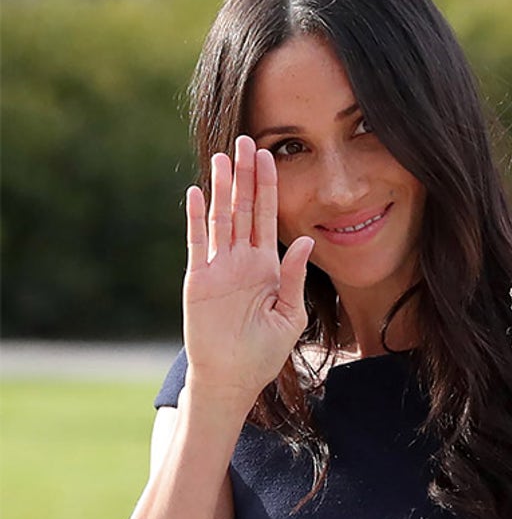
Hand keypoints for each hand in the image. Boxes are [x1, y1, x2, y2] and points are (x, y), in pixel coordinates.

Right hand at [182, 135, 313, 418]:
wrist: (233, 378)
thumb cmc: (264, 351)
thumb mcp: (289, 313)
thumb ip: (295, 276)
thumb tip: (307, 239)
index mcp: (266, 266)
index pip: (268, 217)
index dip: (269, 187)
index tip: (272, 156)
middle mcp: (241, 260)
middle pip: (243, 208)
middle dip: (246, 175)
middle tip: (247, 140)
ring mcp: (219, 267)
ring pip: (221, 218)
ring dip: (222, 188)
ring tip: (223, 156)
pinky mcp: (199, 280)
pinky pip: (197, 243)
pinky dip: (196, 218)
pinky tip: (196, 192)